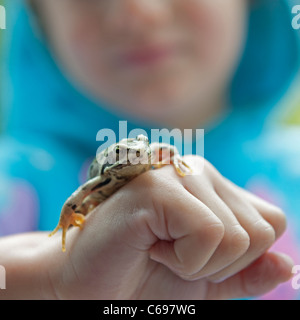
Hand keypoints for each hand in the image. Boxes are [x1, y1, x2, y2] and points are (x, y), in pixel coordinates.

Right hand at [45, 155, 291, 299]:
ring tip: (159, 248)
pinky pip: (209, 233)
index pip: (269, 220)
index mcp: (212, 186)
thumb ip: (248, 272)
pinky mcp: (157, 187)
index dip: (242, 256)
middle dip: (222, 263)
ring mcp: (176, 172)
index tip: (198, 258)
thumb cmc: (145, 278)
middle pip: (261, 229)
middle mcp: (197, 169)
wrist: (89, 284)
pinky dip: (184, 260)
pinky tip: (150, 245)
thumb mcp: (207, 281)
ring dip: (200, 263)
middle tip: (174, 255)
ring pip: (238, 234)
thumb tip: (289, 264)